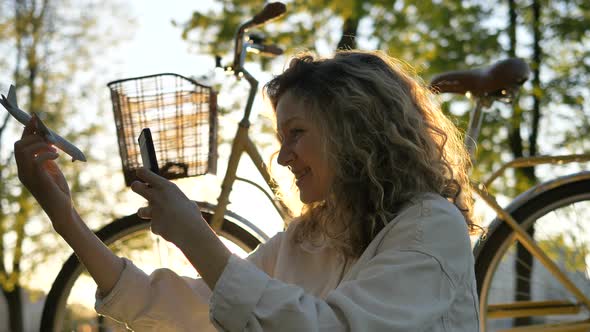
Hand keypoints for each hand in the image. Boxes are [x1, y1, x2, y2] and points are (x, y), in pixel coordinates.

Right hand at [14, 115, 72, 230]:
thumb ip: (45, 158)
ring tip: (54, 149)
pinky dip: (46, 153)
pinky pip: (36, 159)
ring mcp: (28, 175)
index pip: (20, 145)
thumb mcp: (51, 170)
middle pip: (19, 145)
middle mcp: (22, 171)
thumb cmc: (58, 191)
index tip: (35, 119)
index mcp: (24, 168)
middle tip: (48, 136)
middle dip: (32, 135)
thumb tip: (47, 142)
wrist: (62, 209)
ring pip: (24, 150)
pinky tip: (56, 156)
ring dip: (40, 144)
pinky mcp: (37, 179)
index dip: (27, 131)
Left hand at [131, 168, 205, 243]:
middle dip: (136, 186)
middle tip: (138, 187)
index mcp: (166, 187)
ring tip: (161, 216)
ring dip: (148, 213)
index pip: (145, 173)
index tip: (140, 172)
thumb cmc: (192, 216)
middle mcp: (156, 196)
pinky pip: (155, 226)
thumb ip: (176, 202)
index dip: (142, 173)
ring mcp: (153, 211)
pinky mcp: (153, 225)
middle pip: (136, 186)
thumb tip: (176, 206)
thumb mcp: (187, 203)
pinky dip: (162, 228)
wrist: (192, 231)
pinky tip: (172, 230)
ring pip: (141, 211)